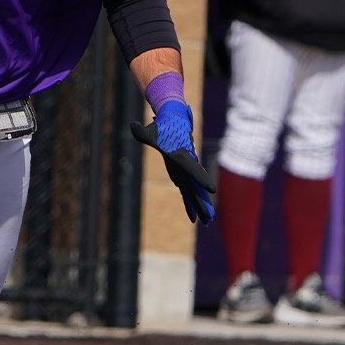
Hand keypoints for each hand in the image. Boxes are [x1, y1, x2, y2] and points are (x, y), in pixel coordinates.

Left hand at [130, 100, 216, 224]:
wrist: (174, 123)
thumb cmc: (162, 128)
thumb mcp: (150, 131)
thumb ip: (141, 131)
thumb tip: (132, 126)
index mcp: (182, 155)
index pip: (192, 168)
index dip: (201, 179)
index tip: (212, 190)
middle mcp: (187, 165)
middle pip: (197, 187)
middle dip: (202, 202)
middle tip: (209, 218)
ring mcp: (186, 171)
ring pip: (194, 191)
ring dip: (200, 206)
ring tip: (207, 221)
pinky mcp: (182, 174)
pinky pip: (187, 192)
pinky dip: (190, 203)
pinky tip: (193, 216)